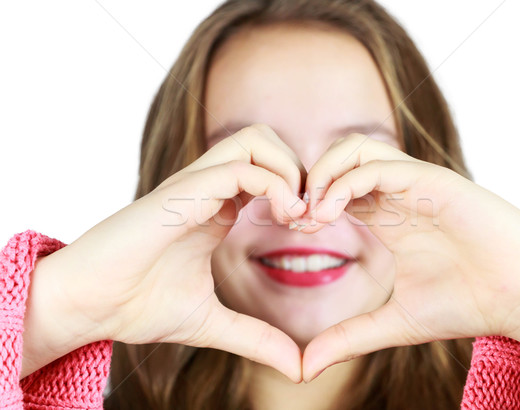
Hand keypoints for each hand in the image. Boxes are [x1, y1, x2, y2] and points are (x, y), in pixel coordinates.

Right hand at [22, 124, 306, 381]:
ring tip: (296, 214)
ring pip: (255, 140)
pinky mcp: (180, 195)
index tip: (310, 228)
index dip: (298, 192)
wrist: (85, 306)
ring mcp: (193, 187)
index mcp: (215, 208)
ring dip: (288, 171)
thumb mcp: (211, 323)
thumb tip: (297, 367)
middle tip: (308, 215)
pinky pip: (237, 168)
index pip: (268, 171)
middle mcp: (206, 189)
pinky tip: (283, 217)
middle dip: (299, 170)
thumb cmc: (136, 305)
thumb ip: (256, 337)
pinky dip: (272, 185)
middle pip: (265, 141)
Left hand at [299, 134, 519, 380]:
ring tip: (311, 213)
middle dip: (308, 180)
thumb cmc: (468, 304)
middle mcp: (398, 192)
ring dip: (323, 174)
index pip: (335, 188)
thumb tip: (306, 366)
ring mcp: (414, 183)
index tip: (290, 229)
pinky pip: (377, 164)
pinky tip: (329, 213)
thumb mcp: (395, 322)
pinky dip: (345, 181)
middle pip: (338, 158)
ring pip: (354, 148)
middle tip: (293, 216)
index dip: (307, 202)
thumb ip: (350, 336)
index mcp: (388, 215)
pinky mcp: (431, 181)